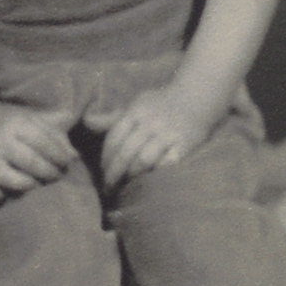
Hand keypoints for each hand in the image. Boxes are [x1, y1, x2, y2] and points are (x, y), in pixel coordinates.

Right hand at [0, 102, 77, 204]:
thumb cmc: (14, 126)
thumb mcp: (34, 118)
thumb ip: (57, 129)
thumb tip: (74, 156)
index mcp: (15, 124)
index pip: (42, 141)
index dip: (59, 154)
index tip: (68, 162)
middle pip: (28, 160)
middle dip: (48, 171)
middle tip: (56, 176)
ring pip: (5, 177)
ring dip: (26, 184)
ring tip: (35, 184)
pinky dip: (0, 196)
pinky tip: (11, 193)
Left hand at [100, 87, 214, 186]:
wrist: (198, 97)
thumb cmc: (162, 104)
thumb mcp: (137, 104)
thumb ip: (113, 118)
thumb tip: (87, 122)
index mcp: (137, 111)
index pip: (114, 138)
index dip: (106, 158)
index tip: (102, 172)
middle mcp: (151, 122)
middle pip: (126, 152)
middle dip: (114, 173)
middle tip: (108, 188)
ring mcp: (169, 133)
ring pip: (144, 160)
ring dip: (132, 175)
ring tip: (126, 185)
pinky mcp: (185, 145)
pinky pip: (166, 164)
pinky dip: (155, 173)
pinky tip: (149, 181)